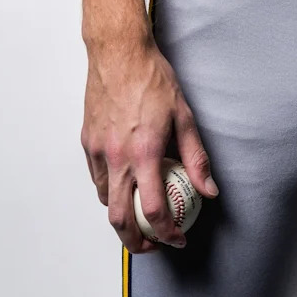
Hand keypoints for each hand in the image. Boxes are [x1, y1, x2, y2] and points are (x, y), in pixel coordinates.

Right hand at [81, 33, 218, 253]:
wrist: (119, 52)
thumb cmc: (152, 77)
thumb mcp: (184, 115)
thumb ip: (196, 156)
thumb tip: (208, 188)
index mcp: (144, 152)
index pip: (153, 210)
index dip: (167, 233)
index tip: (177, 237)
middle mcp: (118, 157)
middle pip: (119, 219)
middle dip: (135, 242)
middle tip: (152, 244)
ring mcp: (98, 150)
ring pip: (105, 199)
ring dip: (122, 214)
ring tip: (139, 214)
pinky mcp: (87, 142)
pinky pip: (97, 178)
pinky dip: (110, 189)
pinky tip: (125, 181)